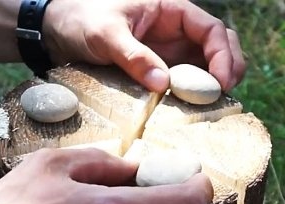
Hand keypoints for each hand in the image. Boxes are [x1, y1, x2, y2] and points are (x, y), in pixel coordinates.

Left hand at [43, 0, 245, 91]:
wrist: (56, 29)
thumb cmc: (80, 19)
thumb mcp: (105, 34)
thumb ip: (133, 56)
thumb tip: (163, 84)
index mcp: (171, 10)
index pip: (211, 30)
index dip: (223, 55)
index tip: (220, 82)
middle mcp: (176, 31)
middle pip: (220, 46)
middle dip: (229, 68)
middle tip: (224, 97)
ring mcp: (169, 52)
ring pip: (206, 66)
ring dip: (214, 84)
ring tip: (212, 107)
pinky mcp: (159, 70)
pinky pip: (185, 82)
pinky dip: (193, 95)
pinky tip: (192, 111)